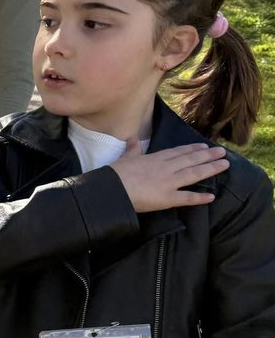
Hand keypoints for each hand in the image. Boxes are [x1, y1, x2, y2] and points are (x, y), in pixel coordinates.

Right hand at [109, 140, 227, 212]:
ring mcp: (168, 183)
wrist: (112, 189)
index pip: (178, 152)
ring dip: (210, 169)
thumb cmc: (115, 173)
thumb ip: (132, 149)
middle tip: (223, 152)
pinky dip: (199, 198)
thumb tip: (132, 139)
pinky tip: (211, 197)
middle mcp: (166, 168)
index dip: (192, 149)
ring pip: (194, 174)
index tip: (204, 145)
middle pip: (191, 160)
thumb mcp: (125, 158)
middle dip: (208, 156)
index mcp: (156, 159)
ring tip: (225, 165)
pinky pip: (186, 198)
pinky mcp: (167, 198)